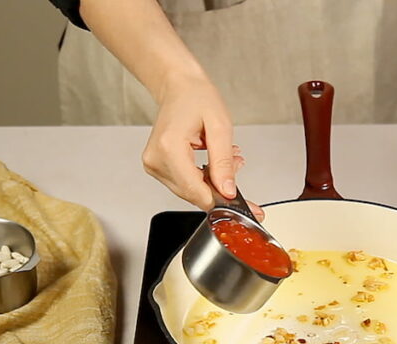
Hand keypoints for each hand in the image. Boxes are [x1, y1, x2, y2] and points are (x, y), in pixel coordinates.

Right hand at [141, 73, 263, 218]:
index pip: (195, 190)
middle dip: (219, 188)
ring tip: (227, 157)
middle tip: (238, 166)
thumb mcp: (220, 127)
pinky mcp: (157, 167)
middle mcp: (156, 160)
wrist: (179, 86)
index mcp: (168, 148)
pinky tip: (213, 162)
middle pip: (193, 193)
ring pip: (190, 191)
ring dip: (212, 181)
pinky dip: (203, 178)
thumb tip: (228, 191)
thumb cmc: (197, 98)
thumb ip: (223, 163)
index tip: (243, 205)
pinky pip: (185, 183)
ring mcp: (154, 165)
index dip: (220, 201)